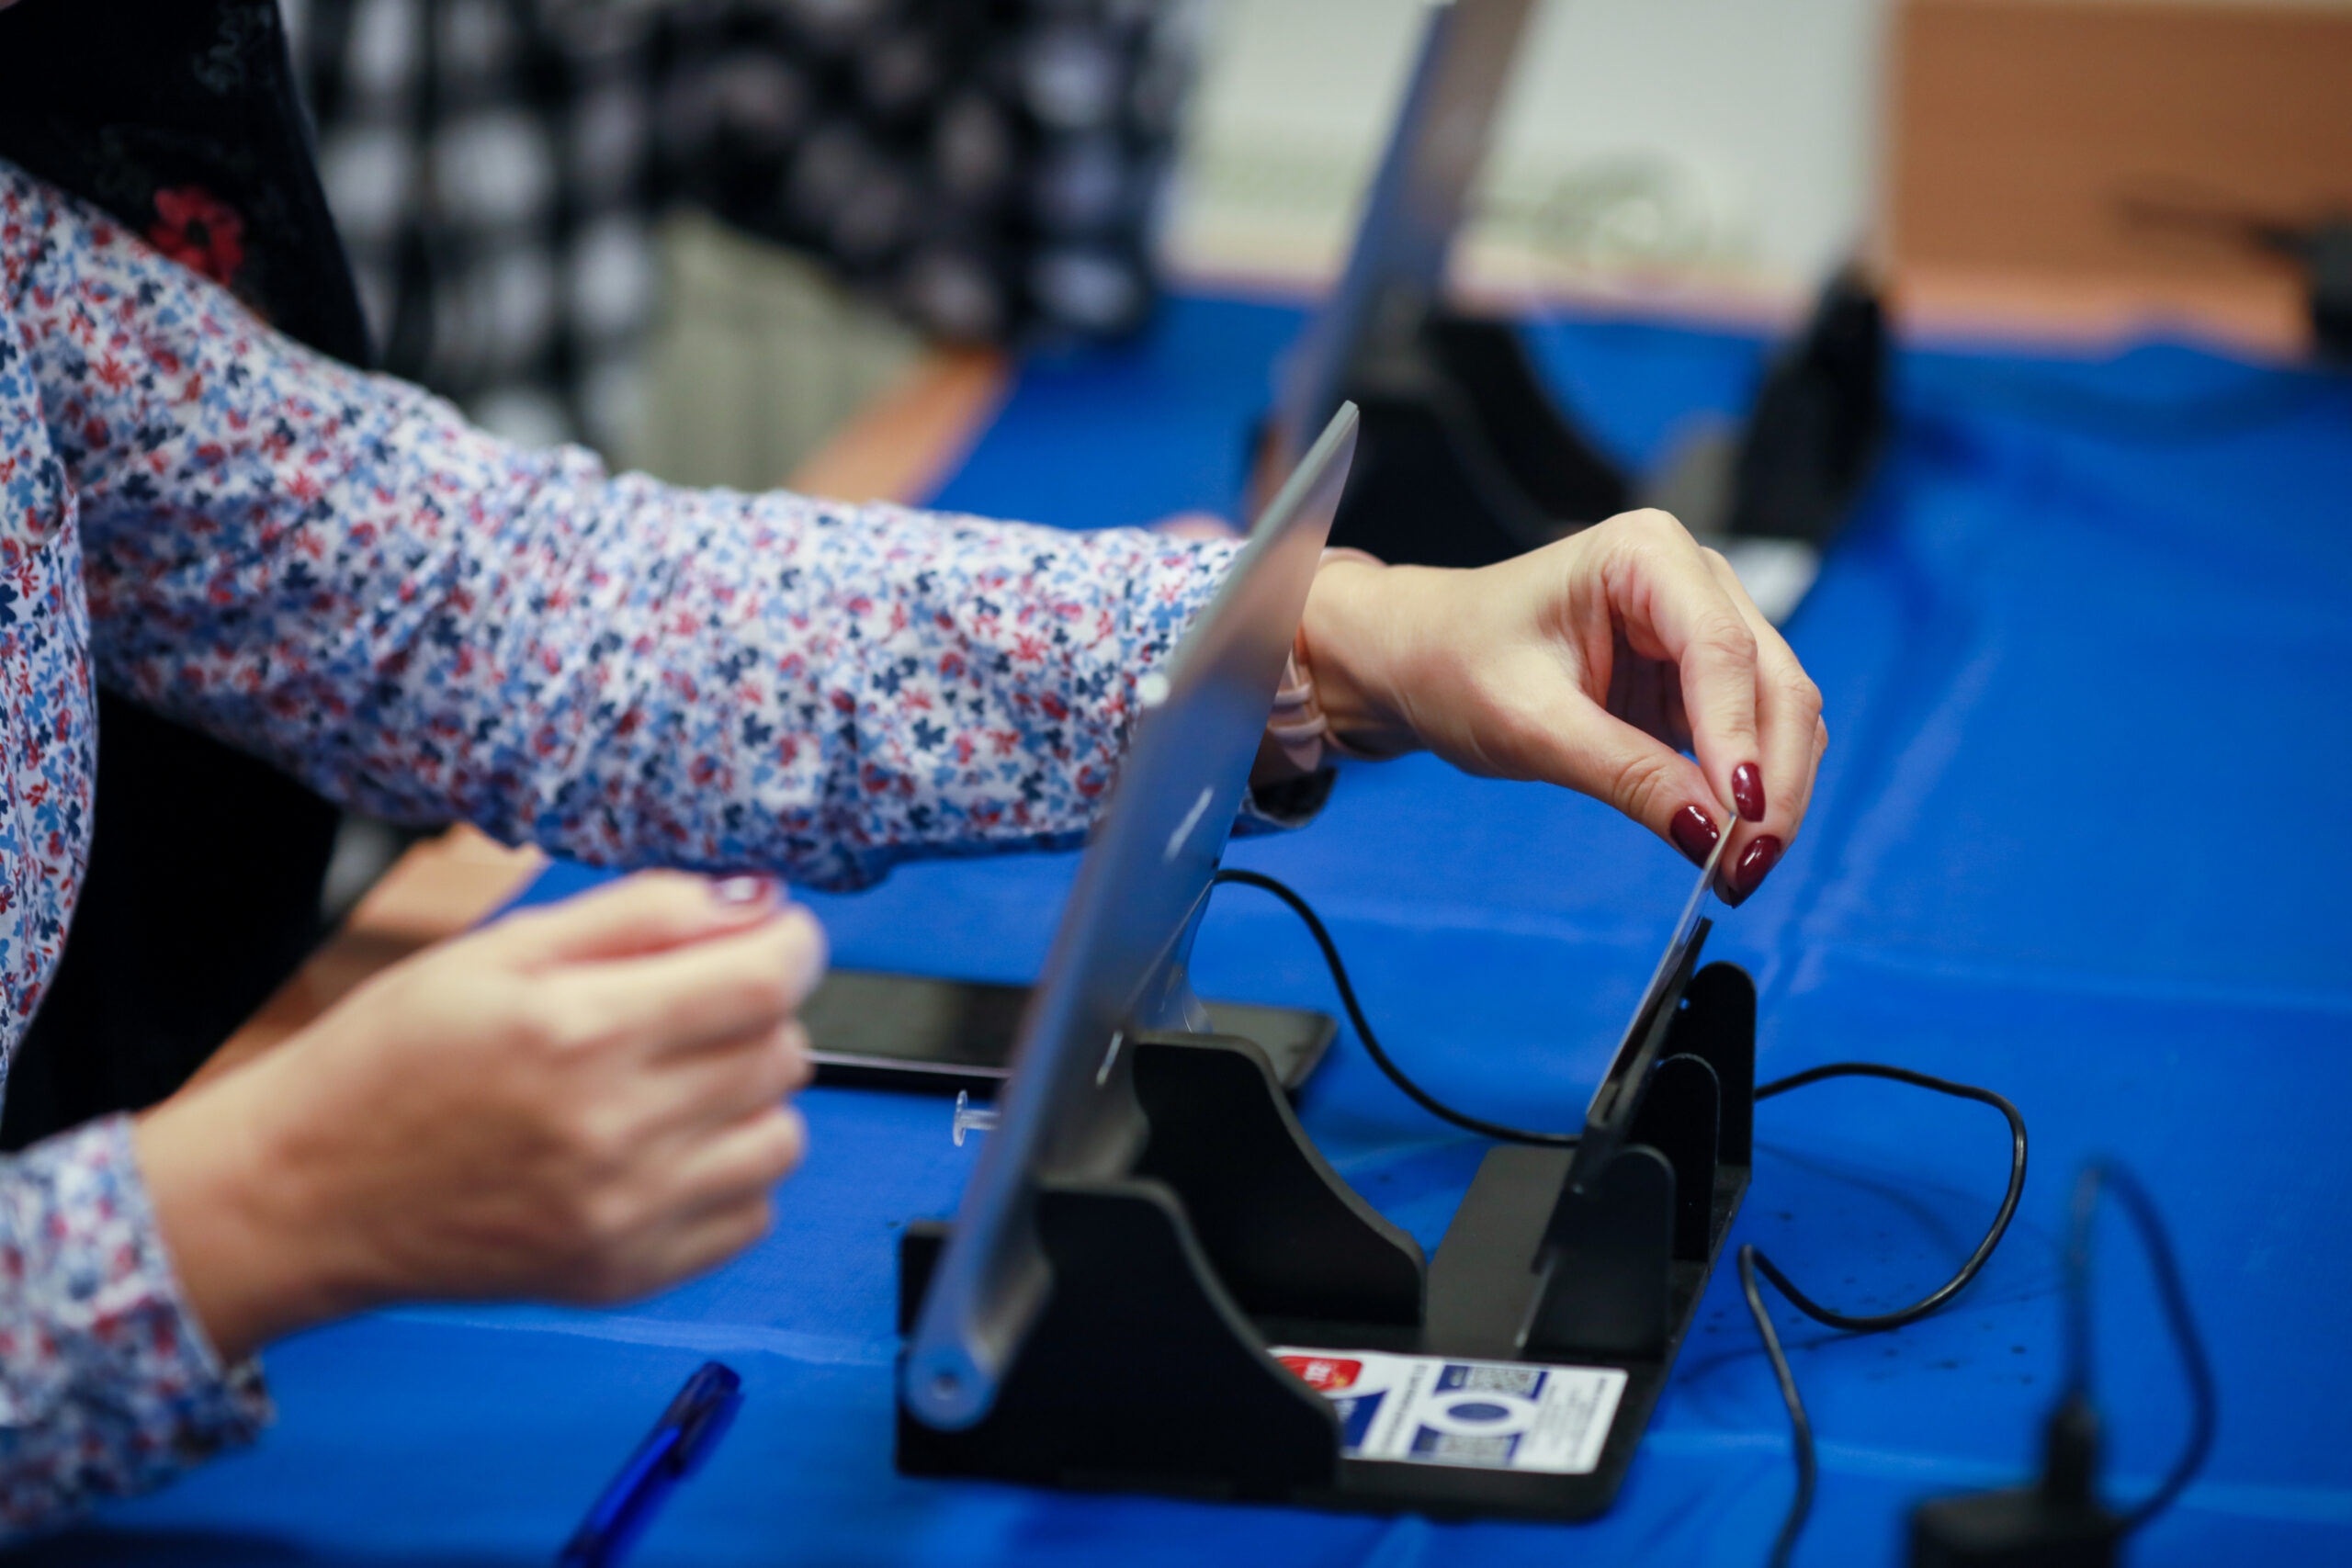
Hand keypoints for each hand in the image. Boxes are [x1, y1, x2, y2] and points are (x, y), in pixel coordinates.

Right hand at [135, 872, 824, 1360]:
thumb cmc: (390, 1060)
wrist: (304, 1193)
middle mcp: (613, 1132)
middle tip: (684, 1009)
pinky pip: (751, 1213)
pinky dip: (727, 1175)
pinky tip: (659, 1149)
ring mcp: (624, 1215)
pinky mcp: (624, 1275)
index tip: (770, 938)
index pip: (766, 981)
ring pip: (782, 1137)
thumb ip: (643, 914)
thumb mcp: (503, 949)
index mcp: (580, 1032)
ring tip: (670, 1083)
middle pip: (781, 1052)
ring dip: (748, 1098)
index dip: (787, 944)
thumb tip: (755, 899)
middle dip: (754, 1013)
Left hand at [1298, 509, 1824, 903]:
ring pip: (1777, 714)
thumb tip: (1712, 837)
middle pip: (1772, 682)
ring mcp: (1704, 626)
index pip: (1720, 649)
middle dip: (1771, 780)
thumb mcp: (1532, 725)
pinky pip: (1750, 737)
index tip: (1741, 820)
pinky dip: (1748, 793)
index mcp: (1645, 552)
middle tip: (1748, 870)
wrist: (1421, 658)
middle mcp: (1692, 578)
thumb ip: (1626, 775)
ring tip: (1736, 872)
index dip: (1740, 739)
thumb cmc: (1456, 663)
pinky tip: (1726, 846)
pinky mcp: (1699, 680)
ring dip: (1770, 795)